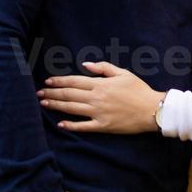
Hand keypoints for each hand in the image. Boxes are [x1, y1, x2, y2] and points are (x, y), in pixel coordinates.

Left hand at [36, 61, 162, 134]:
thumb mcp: (123, 73)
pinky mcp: (103, 126)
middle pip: (69, 94)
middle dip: (52, 93)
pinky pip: (84, 126)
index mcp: (100, 84)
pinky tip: (60, 124)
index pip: (74, 81)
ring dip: (57, 106)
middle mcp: (96, 98)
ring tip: (44, 104)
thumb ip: (103, 68)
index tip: (47, 81)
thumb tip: (85, 65)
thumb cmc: (138, 90)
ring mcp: (98, 113)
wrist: (152, 109)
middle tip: (39, 93)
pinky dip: (71, 126)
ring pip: (72, 109)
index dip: (59, 81)